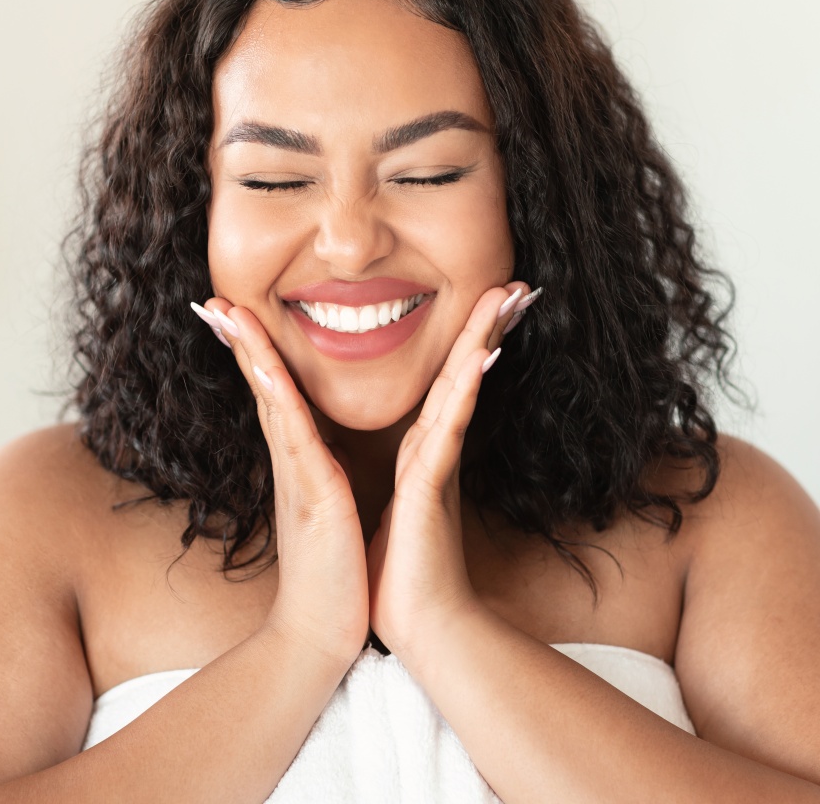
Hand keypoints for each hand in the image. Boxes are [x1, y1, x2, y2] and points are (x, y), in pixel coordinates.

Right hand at [201, 298, 369, 669]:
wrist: (324, 629)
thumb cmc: (331, 568)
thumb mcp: (326, 506)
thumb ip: (317, 473)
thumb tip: (315, 452)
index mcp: (299, 458)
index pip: (273, 392)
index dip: (253, 351)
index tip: (234, 312)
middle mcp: (292, 459)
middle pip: (262, 385)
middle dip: (238, 340)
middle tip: (213, 300)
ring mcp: (298, 474)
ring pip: (271, 400)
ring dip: (251, 354)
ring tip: (228, 312)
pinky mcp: (315, 493)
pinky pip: (295, 436)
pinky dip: (278, 397)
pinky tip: (263, 368)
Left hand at [366, 283, 531, 666]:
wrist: (414, 624)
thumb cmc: (400, 570)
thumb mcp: (393, 504)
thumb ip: (406, 473)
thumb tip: (403, 456)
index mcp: (422, 451)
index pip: (447, 383)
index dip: (468, 340)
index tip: (485, 300)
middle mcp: (435, 451)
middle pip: (463, 375)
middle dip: (487, 327)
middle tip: (513, 282)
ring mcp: (437, 467)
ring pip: (460, 391)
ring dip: (482, 342)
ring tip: (505, 297)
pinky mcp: (430, 490)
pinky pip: (445, 433)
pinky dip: (462, 394)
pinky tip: (477, 359)